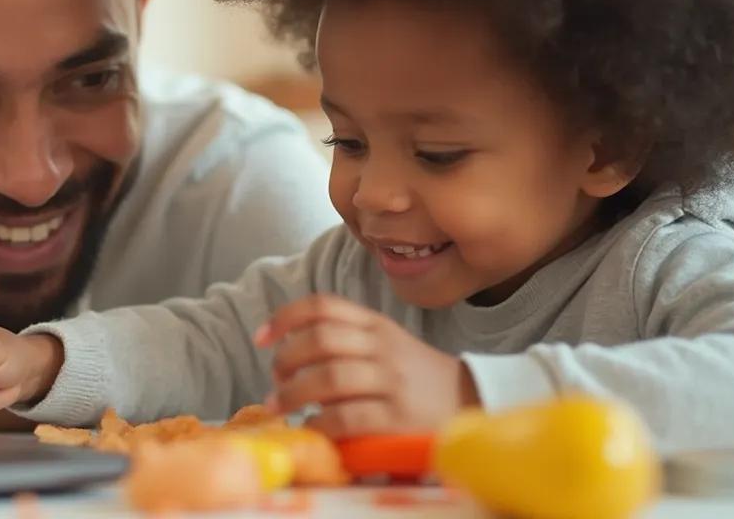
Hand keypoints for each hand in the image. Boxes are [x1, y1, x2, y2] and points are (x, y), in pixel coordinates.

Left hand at [255, 294, 478, 436]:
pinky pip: (348, 417)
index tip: (262, 337)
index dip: (286, 318)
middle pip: (321, 340)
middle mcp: (383, 347)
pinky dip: (321, 423)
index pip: (324, 306)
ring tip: (279, 406)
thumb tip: (289, 349)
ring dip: (294, 394)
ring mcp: (392, 381)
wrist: (471, 402)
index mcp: (376, 325)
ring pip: (329, 377)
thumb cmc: (416, 377)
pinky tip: (312, 427)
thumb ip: (347, 339)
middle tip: (275, 379)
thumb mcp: (386, 344)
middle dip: (286, 359)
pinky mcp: (397, 417)